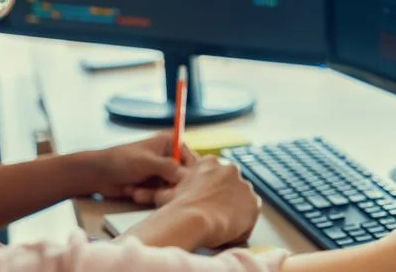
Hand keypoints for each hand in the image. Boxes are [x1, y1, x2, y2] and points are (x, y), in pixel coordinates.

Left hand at [83, 132, 198, 197]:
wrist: (97, 174)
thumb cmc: (120, 160)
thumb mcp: (146, 162)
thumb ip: (168, 167)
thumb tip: (187, 176)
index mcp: (170, 144)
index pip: (192, 159)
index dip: (190, 172)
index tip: (183, 182)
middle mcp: (169, 158)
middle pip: (184, 176)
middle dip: (171, 186)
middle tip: (161, 190)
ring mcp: (161, 173)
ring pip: (172, 189)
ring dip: (157, 192)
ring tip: (138, 189)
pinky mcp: (154, 187)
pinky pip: (161, 196)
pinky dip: (149, 196)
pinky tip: (135, 192)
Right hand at [144, 156, 260, 247]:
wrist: (193, 218)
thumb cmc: (179, 206)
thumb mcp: (167, 194)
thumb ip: (165, 190)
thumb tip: (141, 193)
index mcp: (210, 162)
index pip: (216, 173)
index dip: (213, 189)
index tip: (209, 199)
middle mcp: (231, 169)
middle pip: (231, 185)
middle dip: (225, 199)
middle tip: (213, 214)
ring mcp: (244, 185)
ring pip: (242, 201)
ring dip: (234, 211)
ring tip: (220, 225)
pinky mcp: (254, 203)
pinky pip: (249, 216)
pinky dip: (242, 225)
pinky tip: (229, 232)